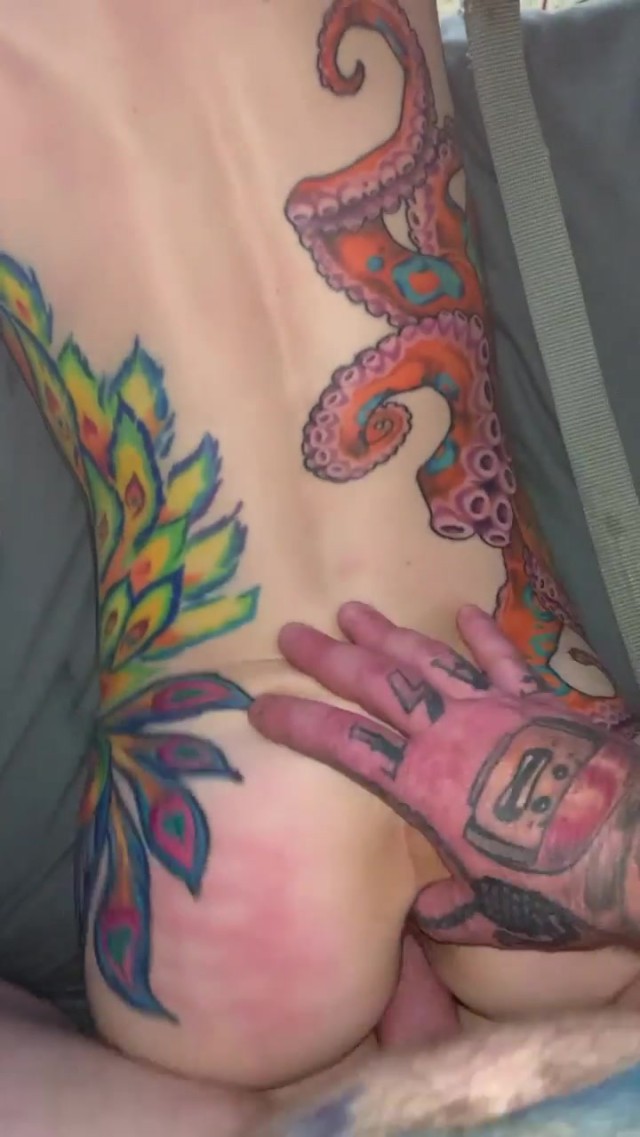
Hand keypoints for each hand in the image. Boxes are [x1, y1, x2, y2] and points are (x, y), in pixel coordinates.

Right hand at [249, 602, 639, 949]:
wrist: (628, 842)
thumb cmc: (554, 885)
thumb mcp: (490, 913)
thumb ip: (447, 910)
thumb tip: (421, 913)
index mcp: (424, 785)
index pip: (344, 744)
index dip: (298, 723)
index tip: (260, 705)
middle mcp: (448, 734)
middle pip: (376, 683)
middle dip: (328, 658)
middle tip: (290, 634)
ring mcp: (494, 708)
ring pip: (427, 659)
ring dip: (386, 634)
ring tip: (352, 610)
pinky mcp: (538, 700)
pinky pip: (504, 659)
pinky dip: (483, 634)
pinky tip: (465, 612)